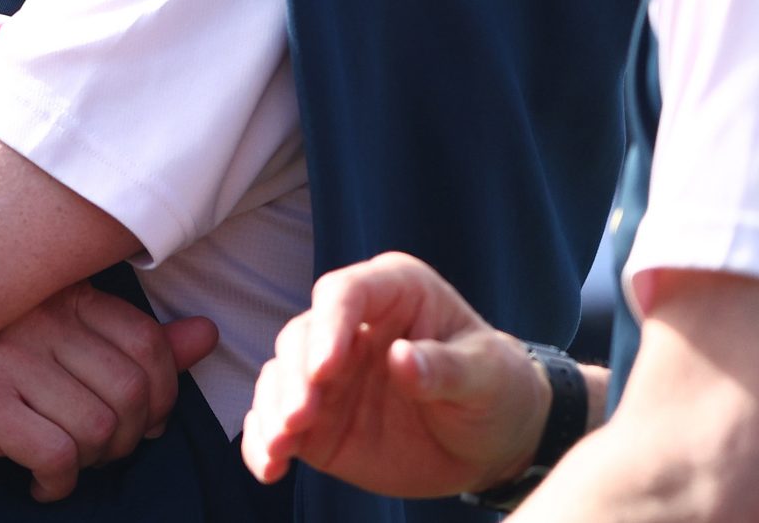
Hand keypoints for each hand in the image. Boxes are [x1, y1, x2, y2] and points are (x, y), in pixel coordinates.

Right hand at [0, 282, 218, 500]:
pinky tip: (37, 482)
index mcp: (65, 296)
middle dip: (125, 439)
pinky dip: (58, 483)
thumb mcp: (70, 360)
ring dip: (91, 464)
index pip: (147, 342)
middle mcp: (38, 316)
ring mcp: (7, 355)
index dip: (161, 396)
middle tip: (98, 455)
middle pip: (128, 390)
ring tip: (65, 465)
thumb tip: (206, 336)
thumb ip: (137, 349)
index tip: (142, 426)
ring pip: (96, 427)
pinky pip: (57, 454)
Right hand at [242, 252, 548, 498]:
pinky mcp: (320, 420)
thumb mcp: (486, 376)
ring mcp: (330, 374)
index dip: (330, 326)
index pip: (345, 294)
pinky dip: (263, 443)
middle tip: (300, 418)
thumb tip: (400, 358)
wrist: (492, 441)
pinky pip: (277, 423)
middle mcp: (352, 326)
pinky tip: (269, 468)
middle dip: (295, 376)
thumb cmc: (495, 388)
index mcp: (395, 291)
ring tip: (280, 447)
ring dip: (273, 410)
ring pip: (281, 377)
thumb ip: (444, 368)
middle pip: (302, 336)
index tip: (326, 368)